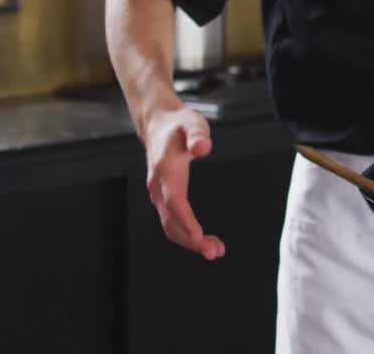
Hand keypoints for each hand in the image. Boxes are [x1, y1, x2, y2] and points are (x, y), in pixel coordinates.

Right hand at [143, 105, 225, 260]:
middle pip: (171, 221)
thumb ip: (198, 135)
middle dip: (191, 240)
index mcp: (165, 169)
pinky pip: (171, 221)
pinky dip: (186, 234)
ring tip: (214, 250)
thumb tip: (202, 147)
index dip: (185, 221)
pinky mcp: (163, 196)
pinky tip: (202, 238)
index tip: (198, 236)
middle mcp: (158, 185)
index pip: (174, 201)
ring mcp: (158, 193)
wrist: (159, 124)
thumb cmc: (179, 124)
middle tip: (214, 251)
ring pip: (170, 225)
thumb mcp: (193, 123)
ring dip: (189, 241)